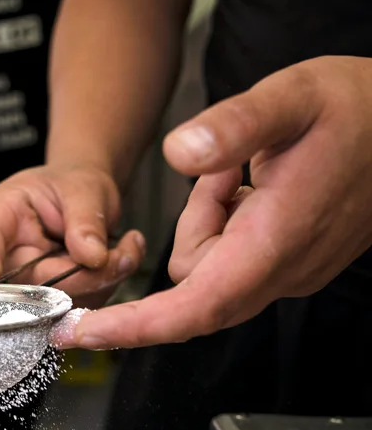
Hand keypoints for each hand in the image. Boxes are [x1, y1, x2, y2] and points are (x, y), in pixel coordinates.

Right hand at [0, 164, 145, 306]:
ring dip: (104, 281)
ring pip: (62, 303)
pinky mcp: (54, 302)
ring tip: (126, 248)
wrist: (85, 200)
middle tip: (123, 255)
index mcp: (1, 217)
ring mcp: (30, 284)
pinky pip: (83, 306)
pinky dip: (111, 286)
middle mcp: (8, 257)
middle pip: (32, 285)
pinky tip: (120, 259)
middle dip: (83, 276)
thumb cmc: (73, 186)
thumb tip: (93, 257)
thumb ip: (86, 220)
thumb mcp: (83, 189)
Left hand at [52, 56, 371, 348]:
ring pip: (210, 269)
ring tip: (251, 172)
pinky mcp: (289, 267)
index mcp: (276, 240)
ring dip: (212, 221)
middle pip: (194, 286)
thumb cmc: (359, 111)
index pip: (196, 305)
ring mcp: (288, 275)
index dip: (136, 326)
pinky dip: (229, 225)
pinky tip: (259, 186)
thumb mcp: (293, 96)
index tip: (84, 333)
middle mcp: (283, 272)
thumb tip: (177, 152)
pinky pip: (233, 261)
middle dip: (192, 231)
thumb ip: (235, 125)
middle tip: (228, 175)